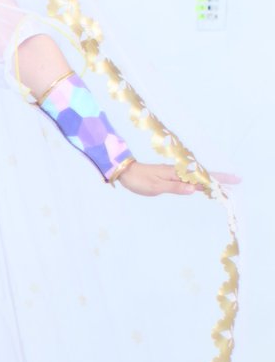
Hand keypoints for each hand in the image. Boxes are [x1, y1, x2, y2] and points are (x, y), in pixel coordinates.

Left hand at [117, 162, 240, 195]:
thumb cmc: (139, 180)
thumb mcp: (156, 186)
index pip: (201, 176)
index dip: (217, 179)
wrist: (125, 172)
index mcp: (176, 173)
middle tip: (236, 182)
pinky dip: (198, 183)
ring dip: (210, 181)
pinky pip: (188, 180)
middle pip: (203, 175)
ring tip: (225, 186)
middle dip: (219, 179)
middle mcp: (178, 172)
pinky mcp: (170, 177)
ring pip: (196, 178)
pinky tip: (203, 186)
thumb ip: (175, 188)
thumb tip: (193, 189)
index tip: (232, 180)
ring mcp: (174, 174)